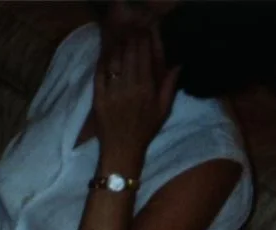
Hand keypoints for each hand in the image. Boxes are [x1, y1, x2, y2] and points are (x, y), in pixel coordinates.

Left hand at [93, 15, 177, 165]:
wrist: (121, 150)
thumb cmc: (145, 130)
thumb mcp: (164, 109)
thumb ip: (170, 85)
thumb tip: (177, 64)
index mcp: (146, 88)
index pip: (145, 57)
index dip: (144, 42)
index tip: (145, 34)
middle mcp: (129, 87)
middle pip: (129, 55)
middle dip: (131, 42)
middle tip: (132, 35)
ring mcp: (111, 92)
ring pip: (114, 63)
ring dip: (118, 49)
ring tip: (121, 43)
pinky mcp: (98, 99)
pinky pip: (99, 76)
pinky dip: (103, 63)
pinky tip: (106, 57)